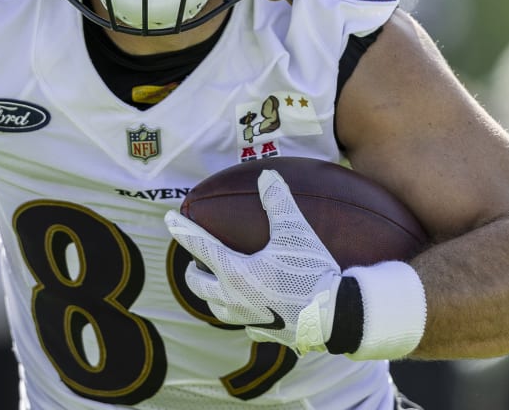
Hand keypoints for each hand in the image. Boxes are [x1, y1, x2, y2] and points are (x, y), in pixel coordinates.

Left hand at [164, 169, 341, 353]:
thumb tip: (267, 176)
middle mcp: (235, 298)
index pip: (199, 246)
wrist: (339, 316)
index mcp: (235, 272)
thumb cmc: (313, 271)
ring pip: (218, 309)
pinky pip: (248, 326)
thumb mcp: (296, 232)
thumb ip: (278, 202)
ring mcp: (249, 319)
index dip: (182, 230)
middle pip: (199, 285)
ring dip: (213, 296)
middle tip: (195, 262)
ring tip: (219, 286)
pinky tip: (255, 312)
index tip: (168, 218)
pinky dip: (247, 316)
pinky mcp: (268, 333)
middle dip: (193, 271)